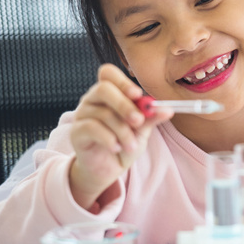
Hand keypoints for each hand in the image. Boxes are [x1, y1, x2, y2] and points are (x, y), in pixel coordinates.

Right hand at [69, 64, 172, 210]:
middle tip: (139, 121)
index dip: (122, 81)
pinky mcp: (76, 132)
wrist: (109, 169)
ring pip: (103, 114)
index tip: (137, 95)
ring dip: (123, 131)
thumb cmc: (124, 144)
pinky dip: (109, 139)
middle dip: (124, 105)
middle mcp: (92, 99)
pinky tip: (116, 147)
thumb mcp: (142, 130)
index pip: (108, 73)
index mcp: (109, 93)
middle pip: (103, 89)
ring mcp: (81, 114)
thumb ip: (151, 117)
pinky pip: (92, 128)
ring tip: (131, 145)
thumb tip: (167, 110)